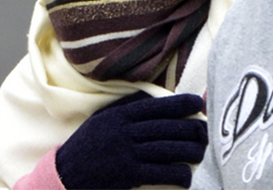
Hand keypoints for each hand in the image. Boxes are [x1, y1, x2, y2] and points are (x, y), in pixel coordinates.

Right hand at [55, 91, 207, 188]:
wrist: (65, 175)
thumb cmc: (89, 144)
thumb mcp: (104, 118)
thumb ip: (129, 107)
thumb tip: (160, 96)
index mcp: (121, 115)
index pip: (157, 106)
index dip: (181, 104)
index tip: (199, 103)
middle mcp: (125, 131)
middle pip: (167, 127)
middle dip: (191, 128)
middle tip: (207, 131)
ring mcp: (126, 153)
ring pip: (167, 149)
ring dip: (190, 151)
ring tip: (201, 152)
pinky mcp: (128, 175)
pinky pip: (160, 173)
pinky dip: (177, 174)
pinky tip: (187, 176)